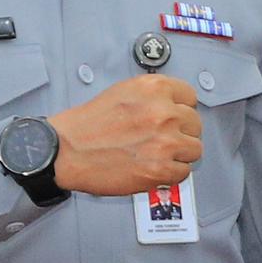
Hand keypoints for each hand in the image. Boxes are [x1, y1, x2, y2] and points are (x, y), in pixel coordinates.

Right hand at [48, 73, 202, 196]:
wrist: (65, 151)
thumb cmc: (87, 125)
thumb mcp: (123, 92)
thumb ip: (152, 97)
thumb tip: (174, 106)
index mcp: (154, 89)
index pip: (190, 96)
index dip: (181, 108)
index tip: (174, 116)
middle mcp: (163, 113)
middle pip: (195, 124)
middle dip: (181, 132)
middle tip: (163, 138)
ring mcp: (165, 142)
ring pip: (195, 149)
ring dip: (180, 154)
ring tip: (159, 154)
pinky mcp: (160, 169)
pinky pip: (183, 172)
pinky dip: (171, 173)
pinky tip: (154, 167)